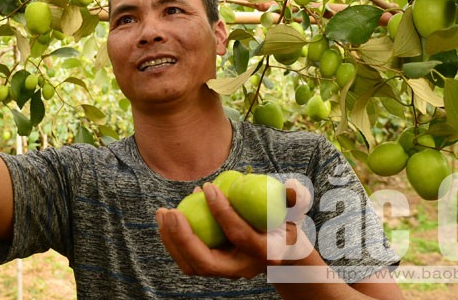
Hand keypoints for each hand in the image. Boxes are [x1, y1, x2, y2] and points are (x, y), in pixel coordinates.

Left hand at [155, 179, 314, 278]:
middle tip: (171, 211)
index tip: (208, 187)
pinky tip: (168, 216)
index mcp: (265, 254)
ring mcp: (225, 271)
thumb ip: (293, 199)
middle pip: (207, 263)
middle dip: (184, 239)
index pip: (239, 235)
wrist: (280, 249)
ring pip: (192, 265)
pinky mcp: (212, 266)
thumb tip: (291, 188)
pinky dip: (174, 239)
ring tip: (162, 213)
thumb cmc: (285, 220)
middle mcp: (242, 269)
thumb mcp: (294, 210)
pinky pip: (187, 259)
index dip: (223, 212)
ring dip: (172, 241)